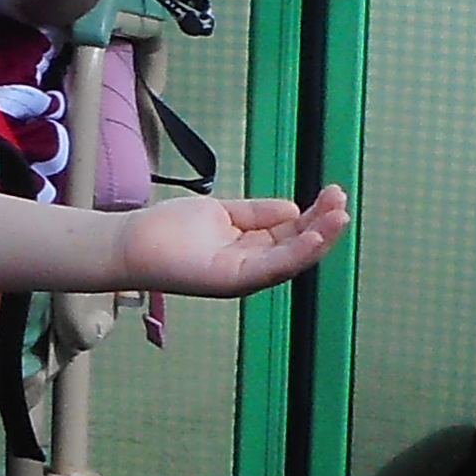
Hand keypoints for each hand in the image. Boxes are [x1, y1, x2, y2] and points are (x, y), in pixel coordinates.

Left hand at [105, 183, 344, 298]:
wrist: (133, 242)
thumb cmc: (172, 229)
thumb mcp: (224, 214)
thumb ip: (258, 213)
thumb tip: (293, 209)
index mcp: (251, 251)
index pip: (292, 234)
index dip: (315, 217)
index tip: (334, 194)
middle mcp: (252, 267)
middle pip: (298, 247)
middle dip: (323, 225)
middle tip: (342, 200)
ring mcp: (244, 276)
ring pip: (291, 259)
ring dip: (318, 238)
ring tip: (339, 215)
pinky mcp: (232, 280)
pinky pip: (271, 267)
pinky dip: (296, 253)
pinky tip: (314, 236)